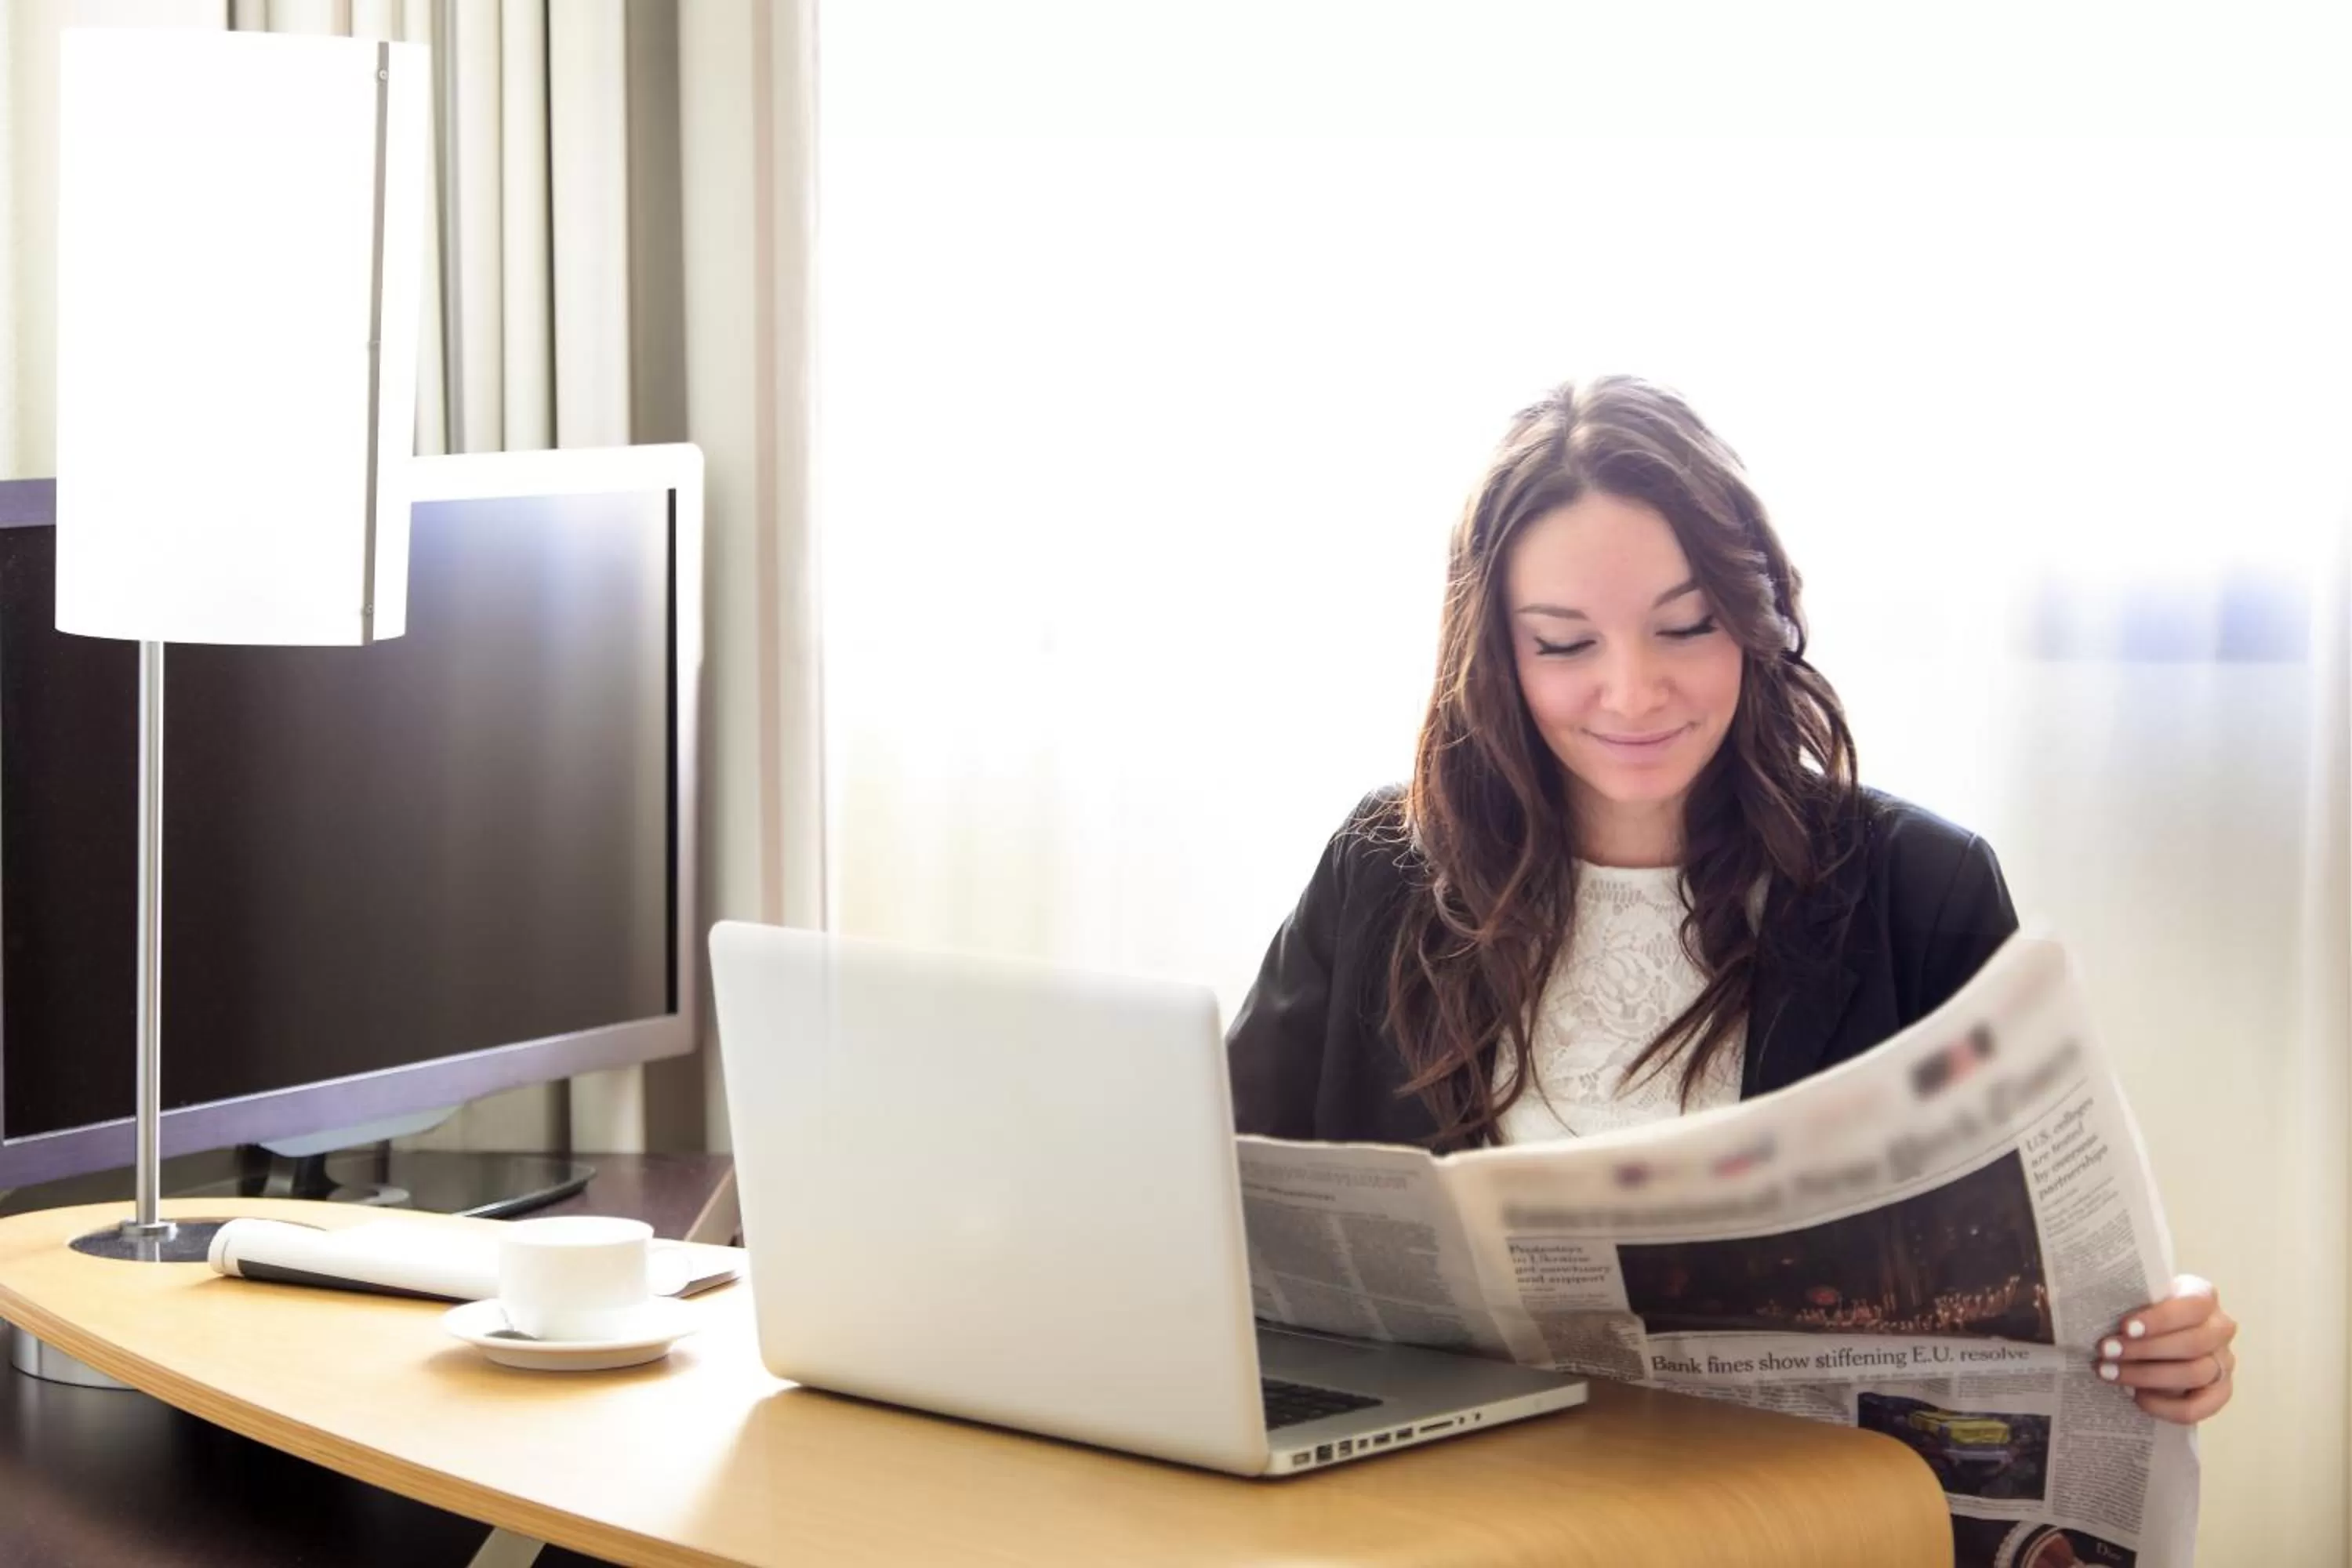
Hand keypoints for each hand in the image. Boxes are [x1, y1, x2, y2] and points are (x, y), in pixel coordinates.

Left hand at [2097, 1273, 2234, 1423]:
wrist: (2160, 1336)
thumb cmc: (2141, 1311)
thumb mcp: (2137, 1297)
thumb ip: (2125, 1299)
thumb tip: (2080, 1308)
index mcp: (2203, 1296)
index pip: (2193, 1305)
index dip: (2161, 1319)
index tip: (2124, 1328)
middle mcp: (2220, 1328)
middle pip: (2192, 1343)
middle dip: (2143, 1351)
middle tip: (2104, 1352)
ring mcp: (2224, 1361)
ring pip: (2194, 1373)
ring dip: (2147, 1376)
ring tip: (2109, 1375)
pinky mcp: (2220, 1391)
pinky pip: (2200, 1407)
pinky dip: (2167, 1406)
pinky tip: (2136, 1398)